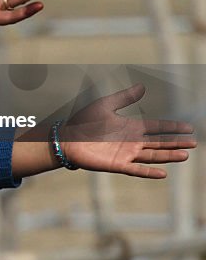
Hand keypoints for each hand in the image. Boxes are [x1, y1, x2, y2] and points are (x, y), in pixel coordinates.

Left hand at [59, 84, 194, 178]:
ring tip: (185, 155)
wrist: (65, 138)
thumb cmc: (83, 122)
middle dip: (176, 143)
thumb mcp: (105, 105)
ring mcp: (125, 154)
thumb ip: (124, 98)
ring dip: (168, 156)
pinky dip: (149, 172)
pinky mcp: (117, 165)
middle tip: (194, 143)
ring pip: (152, 156)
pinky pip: (136, 170)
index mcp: (131, 128)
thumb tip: (142, 86)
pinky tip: (163, 173)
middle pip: (159, 143)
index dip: (172, 128)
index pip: (157, 128)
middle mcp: (132, 142)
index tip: (189, 128)